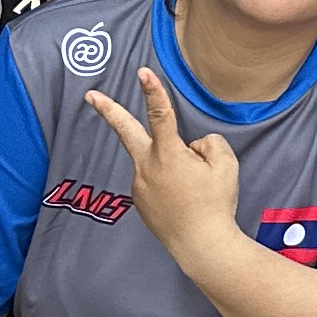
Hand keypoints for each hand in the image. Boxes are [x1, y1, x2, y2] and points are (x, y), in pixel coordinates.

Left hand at [81, 68, 240, 263]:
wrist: (200, 244)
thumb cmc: (215, 203)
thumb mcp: (226, 165)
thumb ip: (209, 143)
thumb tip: (192, 145)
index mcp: (169, 154)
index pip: (160, 114)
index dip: (152, 91)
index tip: (142, 72)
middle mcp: (147, 167)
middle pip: (126, 131)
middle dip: (108, 111)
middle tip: (91, 95)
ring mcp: (140, 185)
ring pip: (157, 161)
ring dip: (173, 164)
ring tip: (195, 190)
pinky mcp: (140, 201)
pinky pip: (157, 181)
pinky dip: (171, 183)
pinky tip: (184, 200)